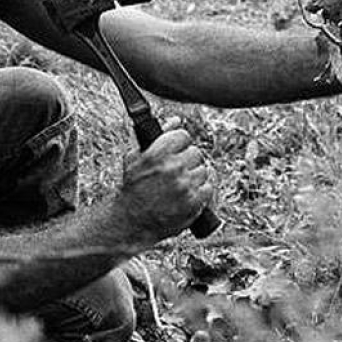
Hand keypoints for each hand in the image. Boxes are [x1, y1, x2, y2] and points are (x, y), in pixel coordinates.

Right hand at [112, 127, 213, 244]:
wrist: (133, 221)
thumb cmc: (133, 189)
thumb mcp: (135, 158)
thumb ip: (158, 136)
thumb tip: (176, 120)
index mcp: (157, 154)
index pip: (183, 135)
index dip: (179, 143)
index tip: (176, 150)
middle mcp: (172, 168)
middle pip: (196, 152)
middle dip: (187, 160)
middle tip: (177, 170)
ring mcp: (185, 185)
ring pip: (203, 169)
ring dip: (194, 176)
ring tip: (180, 184)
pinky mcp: (194, 202)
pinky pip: (208, 187)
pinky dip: (201, 190)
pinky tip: (188, 193)